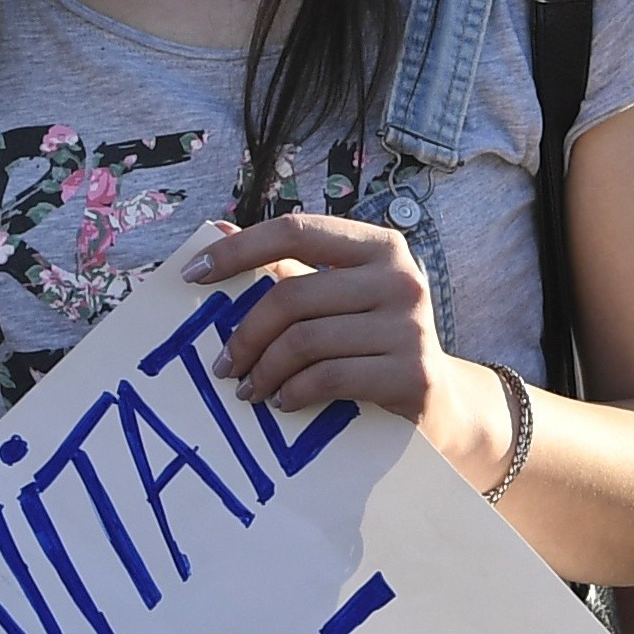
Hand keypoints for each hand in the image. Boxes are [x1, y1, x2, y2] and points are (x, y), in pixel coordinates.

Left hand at [183, 213, 499, 483]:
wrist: (441, 405)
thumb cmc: (374, 344)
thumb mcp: (338, 298)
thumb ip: (287, 267)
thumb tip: (219, 232)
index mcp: (378, 246)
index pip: (296, 228)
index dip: (238, 250)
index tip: (192, 275)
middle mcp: (400, 277)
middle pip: (292, 295)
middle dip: (245, 334)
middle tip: (224, 365)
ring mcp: (410, 325)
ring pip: (305, 340)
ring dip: (264, 370)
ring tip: (250, 389)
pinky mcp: (411, 372)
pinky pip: (328, 377)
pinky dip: (294, 392)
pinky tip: (284, 401)